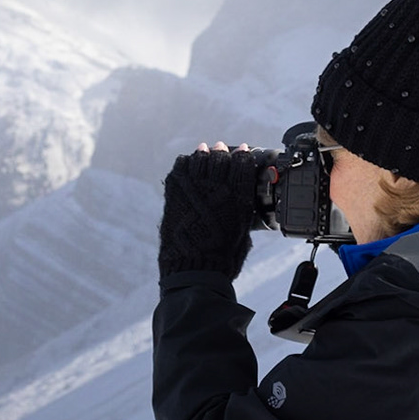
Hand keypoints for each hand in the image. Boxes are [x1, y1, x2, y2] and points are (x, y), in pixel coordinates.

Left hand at [158, 143, 272, 279]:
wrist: (194, 270)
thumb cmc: (222, 258)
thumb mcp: (243, 232)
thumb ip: (242, 212)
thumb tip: (243, 204)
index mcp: (237, 195)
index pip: (241, 164)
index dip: (242, 155)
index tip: (242, 150)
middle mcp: (216, 187)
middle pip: (220, 157)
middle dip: (222, 152)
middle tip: (221, 148)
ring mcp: (193, 188)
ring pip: (199, 159)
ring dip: (203, 154)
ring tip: (204, 150)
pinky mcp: (175, 194)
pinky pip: (179, 169)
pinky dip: (184, 163)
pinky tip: (187, 163)